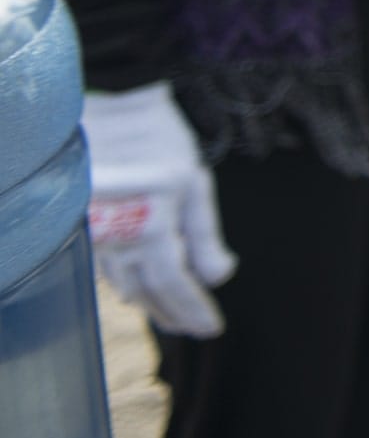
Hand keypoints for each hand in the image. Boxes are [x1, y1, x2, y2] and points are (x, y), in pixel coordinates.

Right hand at [81, 84, 236, 338]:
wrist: (102, 109)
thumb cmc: (154, 137)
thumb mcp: (191, 179)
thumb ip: (205, 232)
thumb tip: (218, 276)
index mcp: (153, 224)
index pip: (174, 282)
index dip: (192, 307)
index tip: (212, 328)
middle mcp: (119, 237)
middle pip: (147, 289)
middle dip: (172, 311)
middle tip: (192, 327)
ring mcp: (96, 234)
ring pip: (124, 281)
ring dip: (149, 301)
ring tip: (169, 314)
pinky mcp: (82, 227)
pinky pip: (106, 266)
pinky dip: (126, 281)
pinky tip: (136, 290)